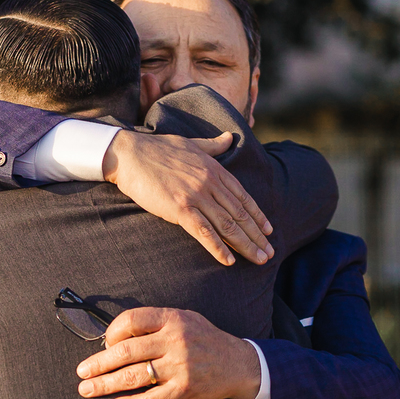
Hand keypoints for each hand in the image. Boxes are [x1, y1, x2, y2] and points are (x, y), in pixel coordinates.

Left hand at [75, 307, 261, 398]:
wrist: (238, 364)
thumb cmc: (204, 340)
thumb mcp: (184, 319)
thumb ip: (155, 324)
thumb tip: (114, 339)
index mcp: (173, 319)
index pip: (132, 320)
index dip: (112, 332)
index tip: (104, 344)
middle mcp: (176, 341)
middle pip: (126, 351)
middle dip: (98, 363)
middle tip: (82, 372)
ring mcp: (180, 367)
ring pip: (133, 376)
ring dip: (105, 385)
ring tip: (87, 389)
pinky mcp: (184, 390)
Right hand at [101, 131, 273, 266]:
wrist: (130, 154)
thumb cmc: (158, 148)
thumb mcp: (192, 144)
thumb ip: (214, 145)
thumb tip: (230, 138)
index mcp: (215, 169)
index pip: (244, 197)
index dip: (259, 216)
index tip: (269, 231)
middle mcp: (210, 183)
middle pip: (240, 215)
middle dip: (257, 236)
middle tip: (270, 253)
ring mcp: (196, 196)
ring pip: (228, 226)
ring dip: (246, 245)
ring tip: (259, 260)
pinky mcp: (180, 209)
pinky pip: (204, 232)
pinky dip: (218, 248)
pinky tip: (229, 261)